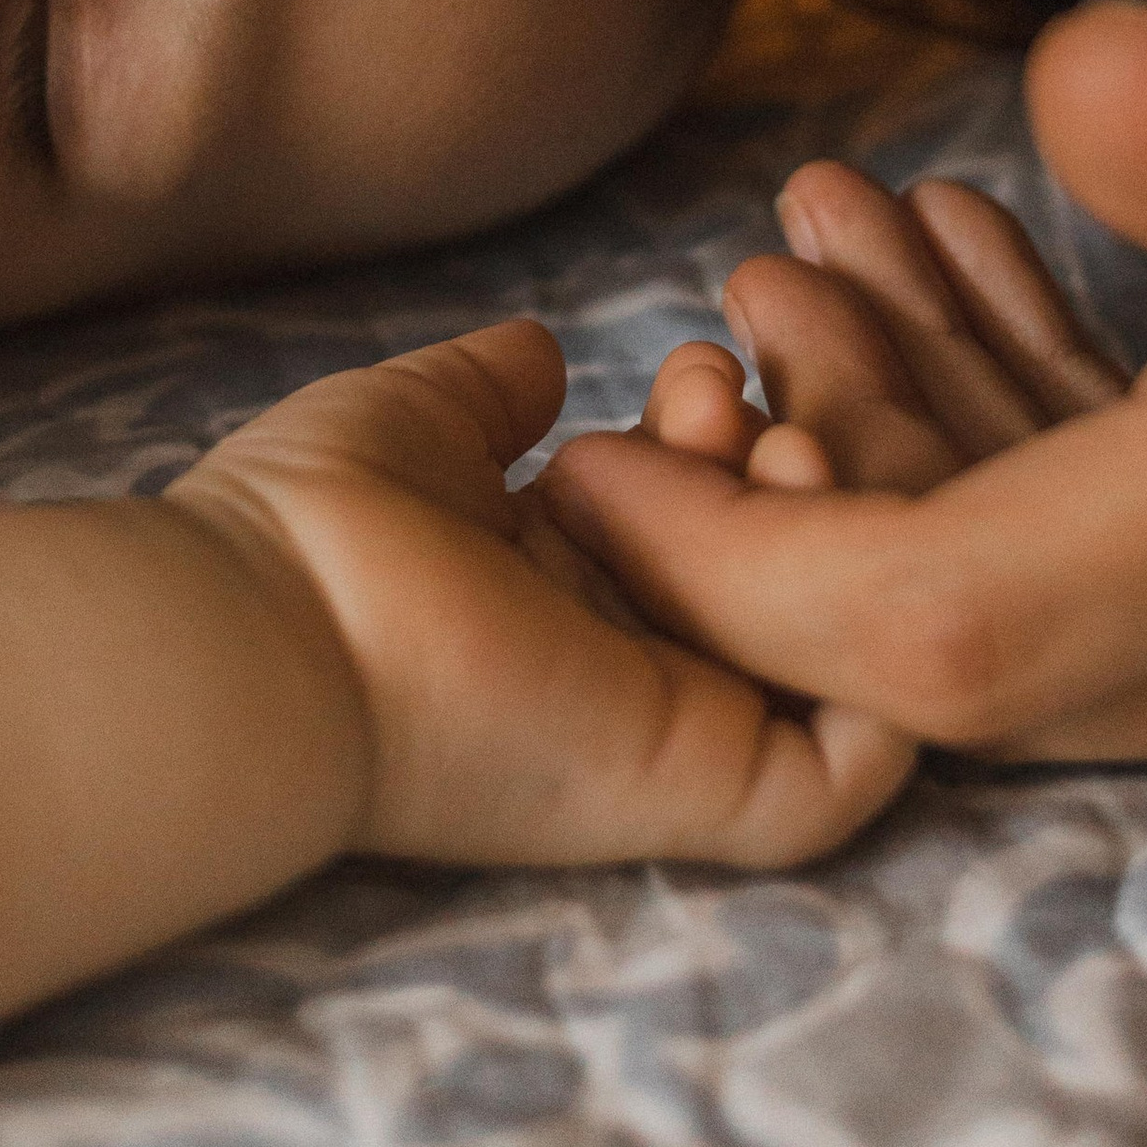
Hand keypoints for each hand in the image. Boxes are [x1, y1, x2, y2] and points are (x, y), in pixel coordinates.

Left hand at [170, 318, 912, 870]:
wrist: (271, 624)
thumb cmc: (311, 522)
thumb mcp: (417, 419)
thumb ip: (489, 390)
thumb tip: (545, 353)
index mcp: (557, 587)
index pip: (695, 516)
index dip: (725, 435)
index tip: (697, 368)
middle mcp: (623, 664)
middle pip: (773, 576)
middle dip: (787, 463)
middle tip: (728, 398)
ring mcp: (672, 736)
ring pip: (829, 659)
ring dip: (842, 541)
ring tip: (781, 442)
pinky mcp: (704, 793)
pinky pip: (854, 772)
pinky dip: (876, 658)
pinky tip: (813, 527)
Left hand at [542, 0, 1146, 780]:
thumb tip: (1078, 88)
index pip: (972, 634)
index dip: (742, 577)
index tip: (588, 464)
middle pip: (1018, 665)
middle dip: (823, 510)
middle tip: (737, 302)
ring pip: (1103, 637)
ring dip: (939, 472)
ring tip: (831, 254)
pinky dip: (1065, 475)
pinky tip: (973, 294)